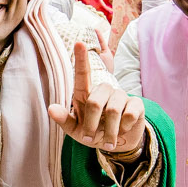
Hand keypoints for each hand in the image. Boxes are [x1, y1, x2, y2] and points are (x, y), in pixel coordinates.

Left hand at [48, 39, 145, 154]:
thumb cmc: (93, 133)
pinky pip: (129, 115)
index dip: (81, 59)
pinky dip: (124, 129)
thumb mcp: (76, 130)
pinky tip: (123, 130)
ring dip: (109, 132)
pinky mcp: (136, 103)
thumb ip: (64, 119)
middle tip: (91, 139)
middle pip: (95, 102)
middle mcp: (103, 90)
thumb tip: (51, 108)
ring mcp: (121, 95)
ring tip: (108, 141)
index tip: (78, 43)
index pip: (82, 73)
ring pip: (112, 111)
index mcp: (86, 94)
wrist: (119, 144)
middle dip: (91, 125)